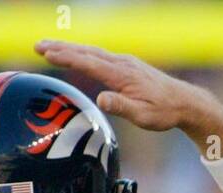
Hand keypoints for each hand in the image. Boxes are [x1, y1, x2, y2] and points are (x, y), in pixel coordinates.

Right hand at [34, 40, 222, 152]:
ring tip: (48, 48)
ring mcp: (124, 63)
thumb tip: (101, 99)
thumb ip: (122, 107)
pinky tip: (76, 55)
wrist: (185, 102)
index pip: (89, 63)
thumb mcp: (143, 116)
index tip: (47, 53)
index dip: (67, 57)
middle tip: (37, 45)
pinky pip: (100, 56)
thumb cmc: (164, 113)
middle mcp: (121, 64)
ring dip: (69, 49)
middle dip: (61, 48)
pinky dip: (83, 53)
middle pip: (86, 52)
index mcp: (122, 75)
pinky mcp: (127, 66)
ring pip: (92, 52)